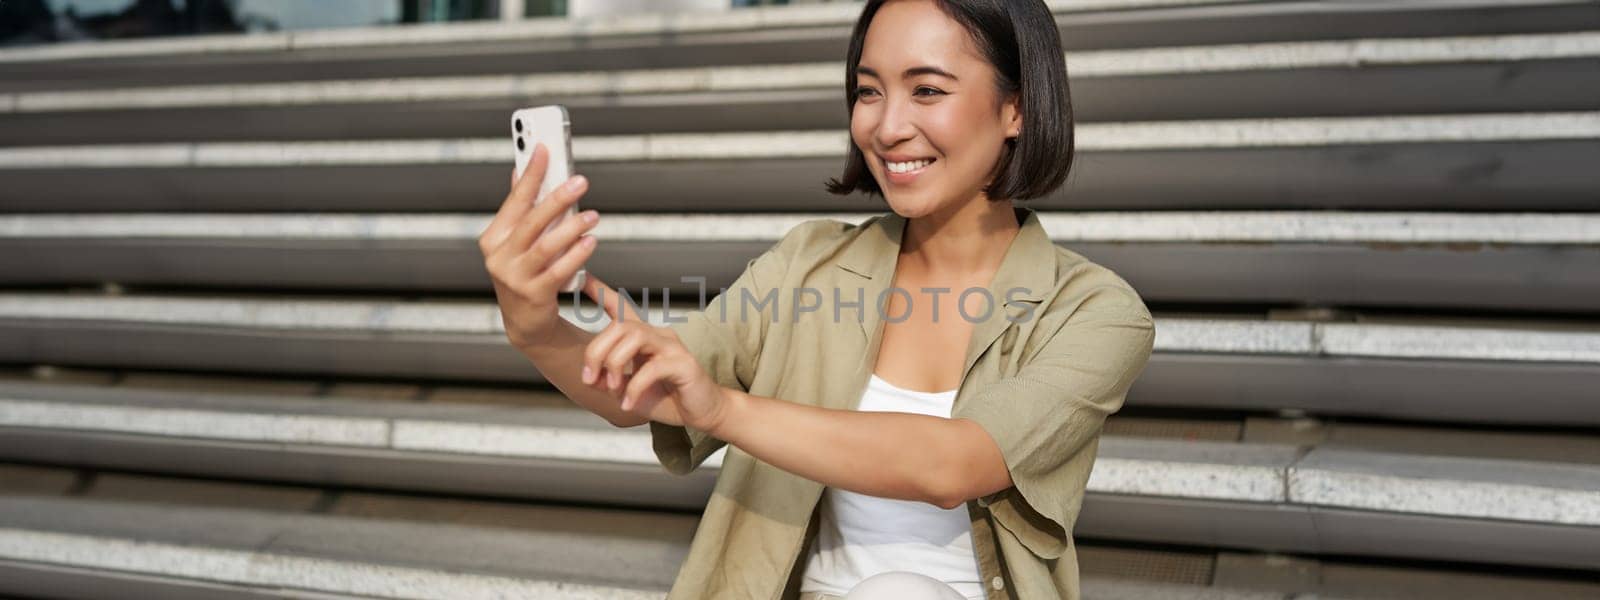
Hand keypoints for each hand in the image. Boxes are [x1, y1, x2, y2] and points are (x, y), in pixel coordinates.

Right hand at [479, 142, 599, 348]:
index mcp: (494, 237)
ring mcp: (514, 278)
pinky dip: (576, 255)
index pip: (515, 200)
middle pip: (531, 221)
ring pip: (546, 246)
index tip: (546, 149)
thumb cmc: (525, 274)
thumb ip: (520, 210)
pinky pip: (558, 271)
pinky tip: (591, 242)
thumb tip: (519, 170)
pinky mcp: (533, 295)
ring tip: (593, 216)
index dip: (530, 173)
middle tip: (581, 181)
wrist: (525, 322)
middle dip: (556, 198)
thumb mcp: (516, 242)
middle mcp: (499, 257)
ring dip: (571, 228)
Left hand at [580, 273, 731, 432]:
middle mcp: (658, 335)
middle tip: (589, 378)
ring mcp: (672, 347)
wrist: (702, 413)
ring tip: (612, 389)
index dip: (600, 291)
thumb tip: (590, 377)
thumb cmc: (667, 398)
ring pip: (634, 337)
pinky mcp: (683, 364)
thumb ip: (607, 381)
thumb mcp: (627, 390)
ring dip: (614, 364)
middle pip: (620, 325)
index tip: (580, 277)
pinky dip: (634, 388)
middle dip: (596, 351)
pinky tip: (628, 403)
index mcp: (643, 338)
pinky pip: (651, 368)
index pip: (620, 307)